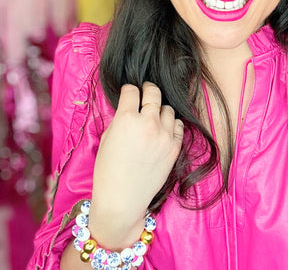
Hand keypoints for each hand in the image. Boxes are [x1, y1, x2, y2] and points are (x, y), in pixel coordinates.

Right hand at [89, 82, 183, 248]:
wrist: (122, 199)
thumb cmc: (108, 171)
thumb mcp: (107, 138)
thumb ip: (120, 118)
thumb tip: (130, 106)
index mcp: (126, 119)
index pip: (132, 91)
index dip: (128, 89)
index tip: (129, 92)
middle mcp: (148, 123)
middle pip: (154, 93)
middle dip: (148, 89)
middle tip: (145, 92)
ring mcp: (164, 135)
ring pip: (168, 109)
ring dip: (160, 109)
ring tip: (153, 116)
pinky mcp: (175, 148)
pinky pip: (179, 125)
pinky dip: (172, 124)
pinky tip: (163, 128)